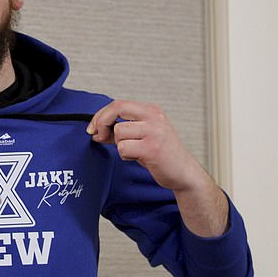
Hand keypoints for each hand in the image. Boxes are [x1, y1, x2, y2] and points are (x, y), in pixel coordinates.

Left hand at [86, 100, 200, 191]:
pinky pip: (123, 148)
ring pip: (118, 132)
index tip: (93, 128)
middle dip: (101, 123)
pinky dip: (125, 155)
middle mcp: (154, 117)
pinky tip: (138, 158)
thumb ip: (121, 130)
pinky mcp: (152, 148)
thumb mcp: (142, 135)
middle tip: (99, 136)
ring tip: (134, 151)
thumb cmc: (162, 154)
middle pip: (117, 109)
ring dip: (119, 145)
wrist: (184, 173)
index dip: (101, 115)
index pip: (119, 104)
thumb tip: (96, 131)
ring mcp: (154, 131)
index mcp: (152, 110)